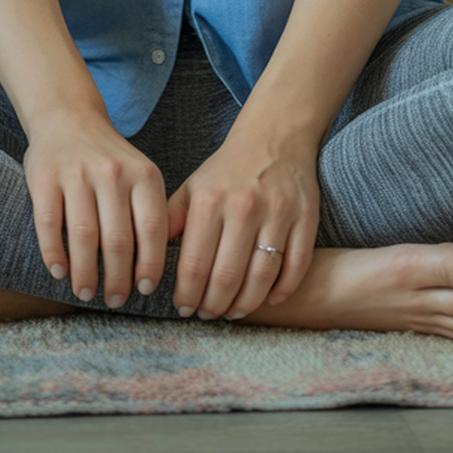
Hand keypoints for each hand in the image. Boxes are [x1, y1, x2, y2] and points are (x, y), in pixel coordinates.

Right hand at [23, 110, 168, 307]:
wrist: (68, 117)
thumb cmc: (109, 160)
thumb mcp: (139, 174)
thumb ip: (148, 212)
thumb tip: (153, 271)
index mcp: (142, 173)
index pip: (152, 229)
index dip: (150, 265)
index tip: (145, 289)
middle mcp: (112, 171)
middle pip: (118, 240)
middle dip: (117, 279)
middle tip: (114, 300)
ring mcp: (76, 172)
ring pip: (83, 236)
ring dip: (85, 273)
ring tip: (86, 292)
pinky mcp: (44, 177)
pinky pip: (49, 225)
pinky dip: (54, 254)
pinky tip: (60, 272)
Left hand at [166, 119, 319, 319]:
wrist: (274, 137)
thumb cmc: (227, 170)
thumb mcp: (192, 188)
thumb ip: (170, 222)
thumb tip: (146, 261)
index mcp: (210, 200)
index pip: (194, 265)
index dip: (187, 296)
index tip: (184, 309)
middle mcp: (244, 206)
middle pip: (227, 277)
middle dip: (214, 306)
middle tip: (208, 315)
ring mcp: (278, 213)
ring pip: (261, 278)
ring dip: (245, 305)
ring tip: (233, 312)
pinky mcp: (306, 217)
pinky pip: (295, 267)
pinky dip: (282, 292)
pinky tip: (267, 298)